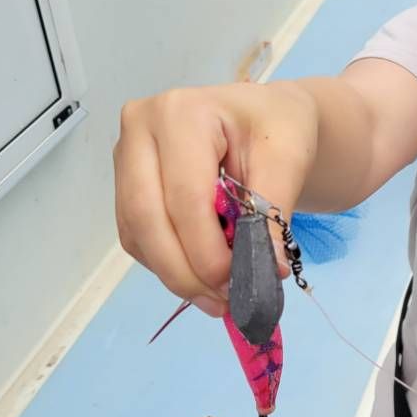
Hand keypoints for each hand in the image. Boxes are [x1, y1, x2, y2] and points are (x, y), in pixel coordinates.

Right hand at [114, 81, 317, 314]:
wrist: (266, 120)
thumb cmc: (277, 127)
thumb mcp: (289, 158)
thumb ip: (274, 212)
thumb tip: (266, 270)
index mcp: (180, 113)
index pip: (184, 195)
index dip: (207, 249)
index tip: (239, 284)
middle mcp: (140, 131)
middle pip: (148, 218)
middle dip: (186, 271)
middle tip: (224, 303)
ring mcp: (127, 159)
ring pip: (137, 234)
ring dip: (175, 275)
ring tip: (218, 299)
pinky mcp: (127, 186)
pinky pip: (137, 239)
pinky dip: (167, 266)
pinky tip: (201, 280)